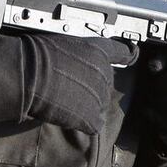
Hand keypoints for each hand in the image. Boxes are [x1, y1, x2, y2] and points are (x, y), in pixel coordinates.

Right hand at [22, 34, 138, 134]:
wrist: (32, 75)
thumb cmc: (40, 56)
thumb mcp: (65, 44)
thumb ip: (80, 54)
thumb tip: (77, 62)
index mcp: (98, 50)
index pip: (122, 52)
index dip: (129, 53)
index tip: (134, 53)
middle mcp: (105, 72)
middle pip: (105, 83)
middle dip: (91, 85)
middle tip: (69, 85)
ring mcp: (100, 96)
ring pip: (98, 104)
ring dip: (84, 104)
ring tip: (63, 99)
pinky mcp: (91, 117)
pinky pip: (92, 123)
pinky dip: (82, 122)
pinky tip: (68, 114)